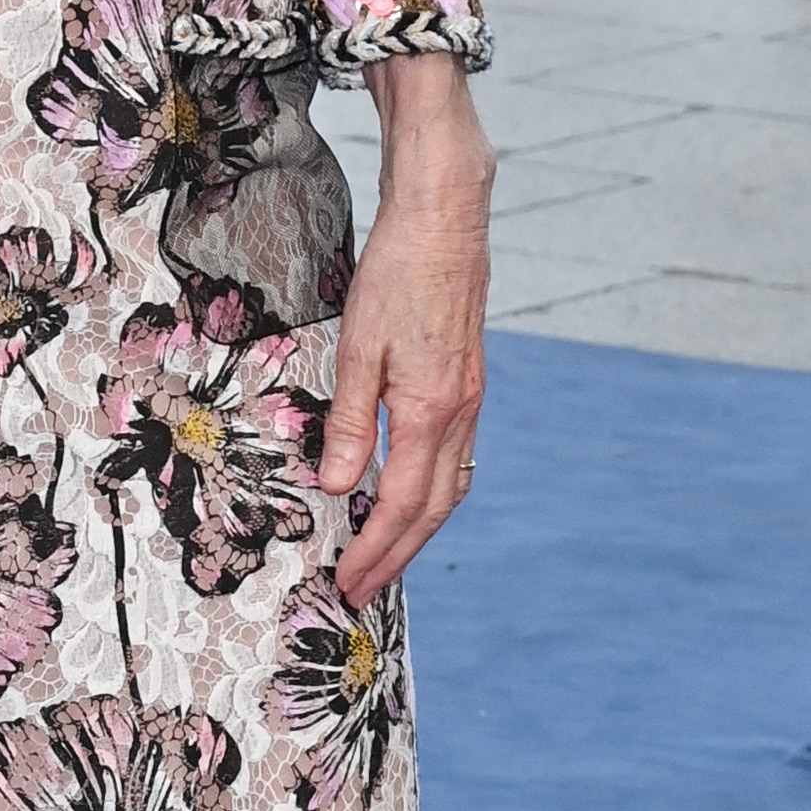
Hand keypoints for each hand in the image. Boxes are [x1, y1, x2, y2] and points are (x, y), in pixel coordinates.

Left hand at [315, 59, 491, 602]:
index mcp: (430, 411)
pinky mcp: (469, 382)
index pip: (402, 505)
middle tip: (363, 591)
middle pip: (432, 509)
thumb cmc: (397, 274)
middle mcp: (459, 414)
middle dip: (395, 556)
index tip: (349, 584)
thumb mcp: (358, 347)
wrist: (446, 219)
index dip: (376, 551)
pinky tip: (412, 495)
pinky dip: (433, 492)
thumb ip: (350, 422)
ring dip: (418, 530)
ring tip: (385, 557)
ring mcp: (470, 399)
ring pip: (451, 486)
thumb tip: (339, 487)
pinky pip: (456, 457)